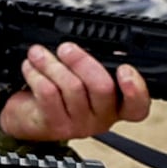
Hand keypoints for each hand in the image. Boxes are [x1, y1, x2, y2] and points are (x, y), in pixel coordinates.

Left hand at [0, 42, 151, 145]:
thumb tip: (97, 41)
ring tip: (38, 53)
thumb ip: (95, 64)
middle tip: (66, 48)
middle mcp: (102, 118)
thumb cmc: (59, 93)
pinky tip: (30, 67)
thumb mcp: (82, 78)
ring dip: (52, 64)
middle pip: (102, 87)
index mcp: (116, 105)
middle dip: (82, 60)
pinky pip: (49, 94)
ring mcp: (79, 125)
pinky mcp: (55, 125)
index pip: (138, 106)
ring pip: (72, 87)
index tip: (124, 69)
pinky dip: (37, 74)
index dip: (136, 89)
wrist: (28, 118)